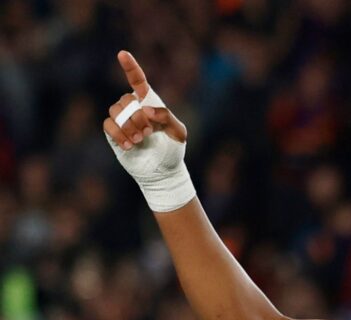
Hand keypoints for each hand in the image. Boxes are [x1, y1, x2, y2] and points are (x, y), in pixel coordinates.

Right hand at [102, 50, 194, 211]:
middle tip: (148, 132)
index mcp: (150, 103)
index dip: (130, 67)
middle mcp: (134, 108)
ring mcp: (122, 120)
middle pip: (126, 100)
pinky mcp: (114, 134)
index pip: (137, 80)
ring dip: (128, 126)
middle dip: (137, 116)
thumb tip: (146, 109)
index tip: (122, 54)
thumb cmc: (173, 150)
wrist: (162, 171)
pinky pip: (108, 125)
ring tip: (140, 140)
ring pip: (115, 111)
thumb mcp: (178, 133)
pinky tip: (130, 146)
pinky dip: (119, 134)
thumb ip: (166, 117)